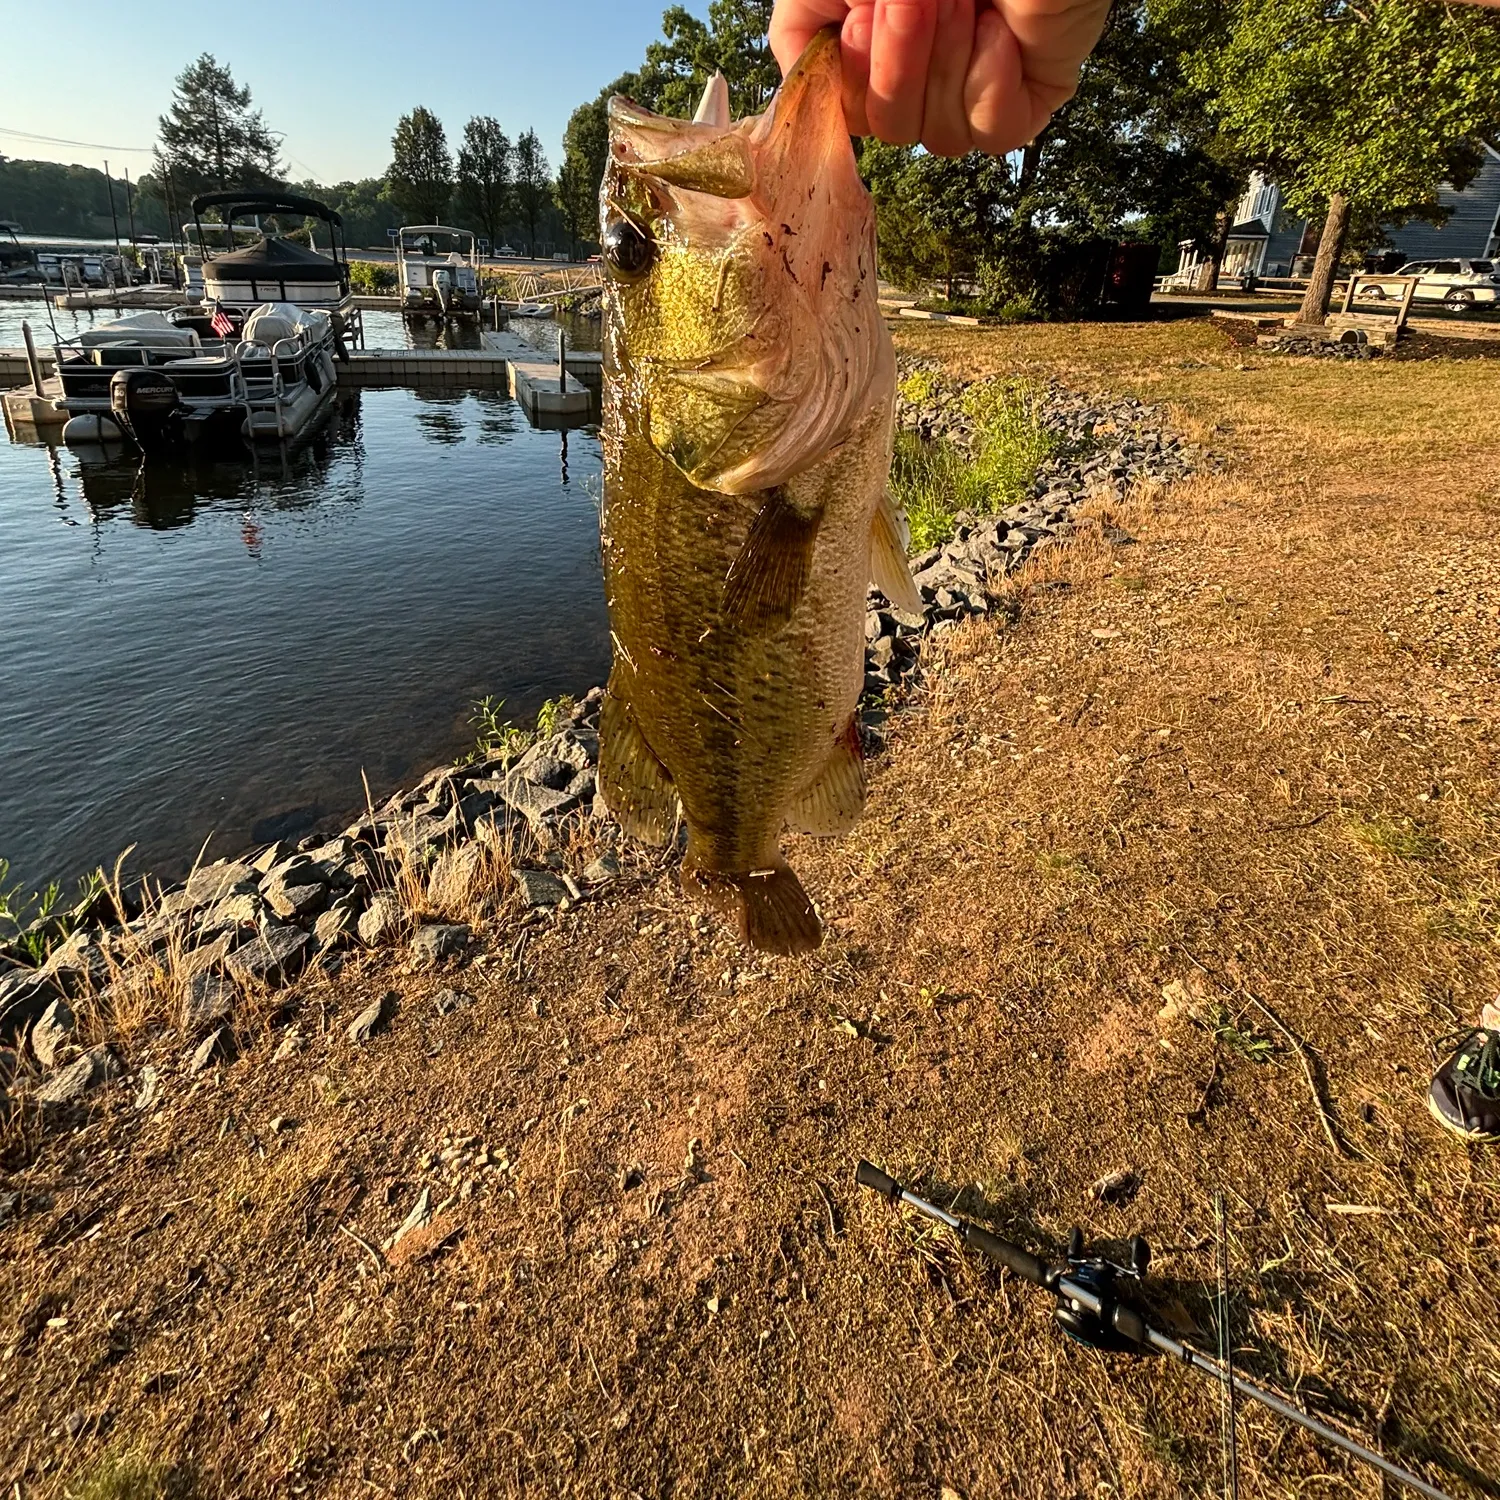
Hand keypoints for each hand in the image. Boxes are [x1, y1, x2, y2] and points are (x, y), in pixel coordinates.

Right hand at [769, 0, 1114, 155]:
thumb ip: (797, 27)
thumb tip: (799, 78)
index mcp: (872, 44)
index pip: (842, 111)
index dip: (852, 75)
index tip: (863, 15)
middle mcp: (922, 71)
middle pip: (889, 129)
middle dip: (900, 61)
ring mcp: (974, 89)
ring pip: (939, 138)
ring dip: (947, 62)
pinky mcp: (1026, 98)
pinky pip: (992, 133)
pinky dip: (990, 80)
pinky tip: (1002, 30)